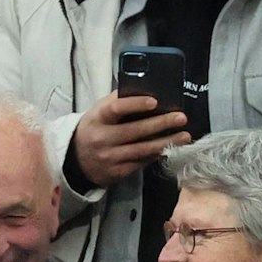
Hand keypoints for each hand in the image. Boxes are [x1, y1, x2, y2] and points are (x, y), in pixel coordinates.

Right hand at [70, 92, 189, 189]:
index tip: (155, 102)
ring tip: (185, 136)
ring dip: (165, 142)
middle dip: (160, 124)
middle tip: (181, 118)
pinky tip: (171, 148)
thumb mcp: (99, 111)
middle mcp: (102, 139)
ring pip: (142, 150)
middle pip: (134, 131)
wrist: (76, 160)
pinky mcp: (117, 173)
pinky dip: (157, 154)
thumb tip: (147, 89)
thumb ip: (118, 100)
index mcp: (97, 118)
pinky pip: (141, 163)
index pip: (116, 109)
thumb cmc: (95, 128)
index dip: (135, 105)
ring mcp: (110, 158)